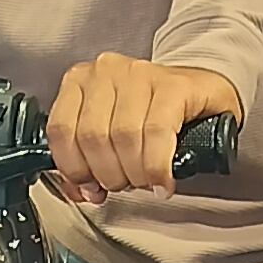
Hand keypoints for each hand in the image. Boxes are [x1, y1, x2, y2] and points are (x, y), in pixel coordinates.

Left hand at [46, 55, 243, 204]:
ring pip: (123, 137)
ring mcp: (140, 73)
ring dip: (134, 173)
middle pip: (92, 137)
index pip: (60, 130)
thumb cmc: (153, 115)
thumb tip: (79, 190)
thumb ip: (85, 160)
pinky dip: (157, 166)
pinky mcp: (173, 85)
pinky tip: (163, 181)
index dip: (74, 169)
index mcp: (81, 81)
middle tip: (125, 184)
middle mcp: (107, 71)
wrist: (201, 92)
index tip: (90, 187)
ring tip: (145, 181)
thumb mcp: (109, 134)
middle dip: (108, 174)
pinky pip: (157, 133)